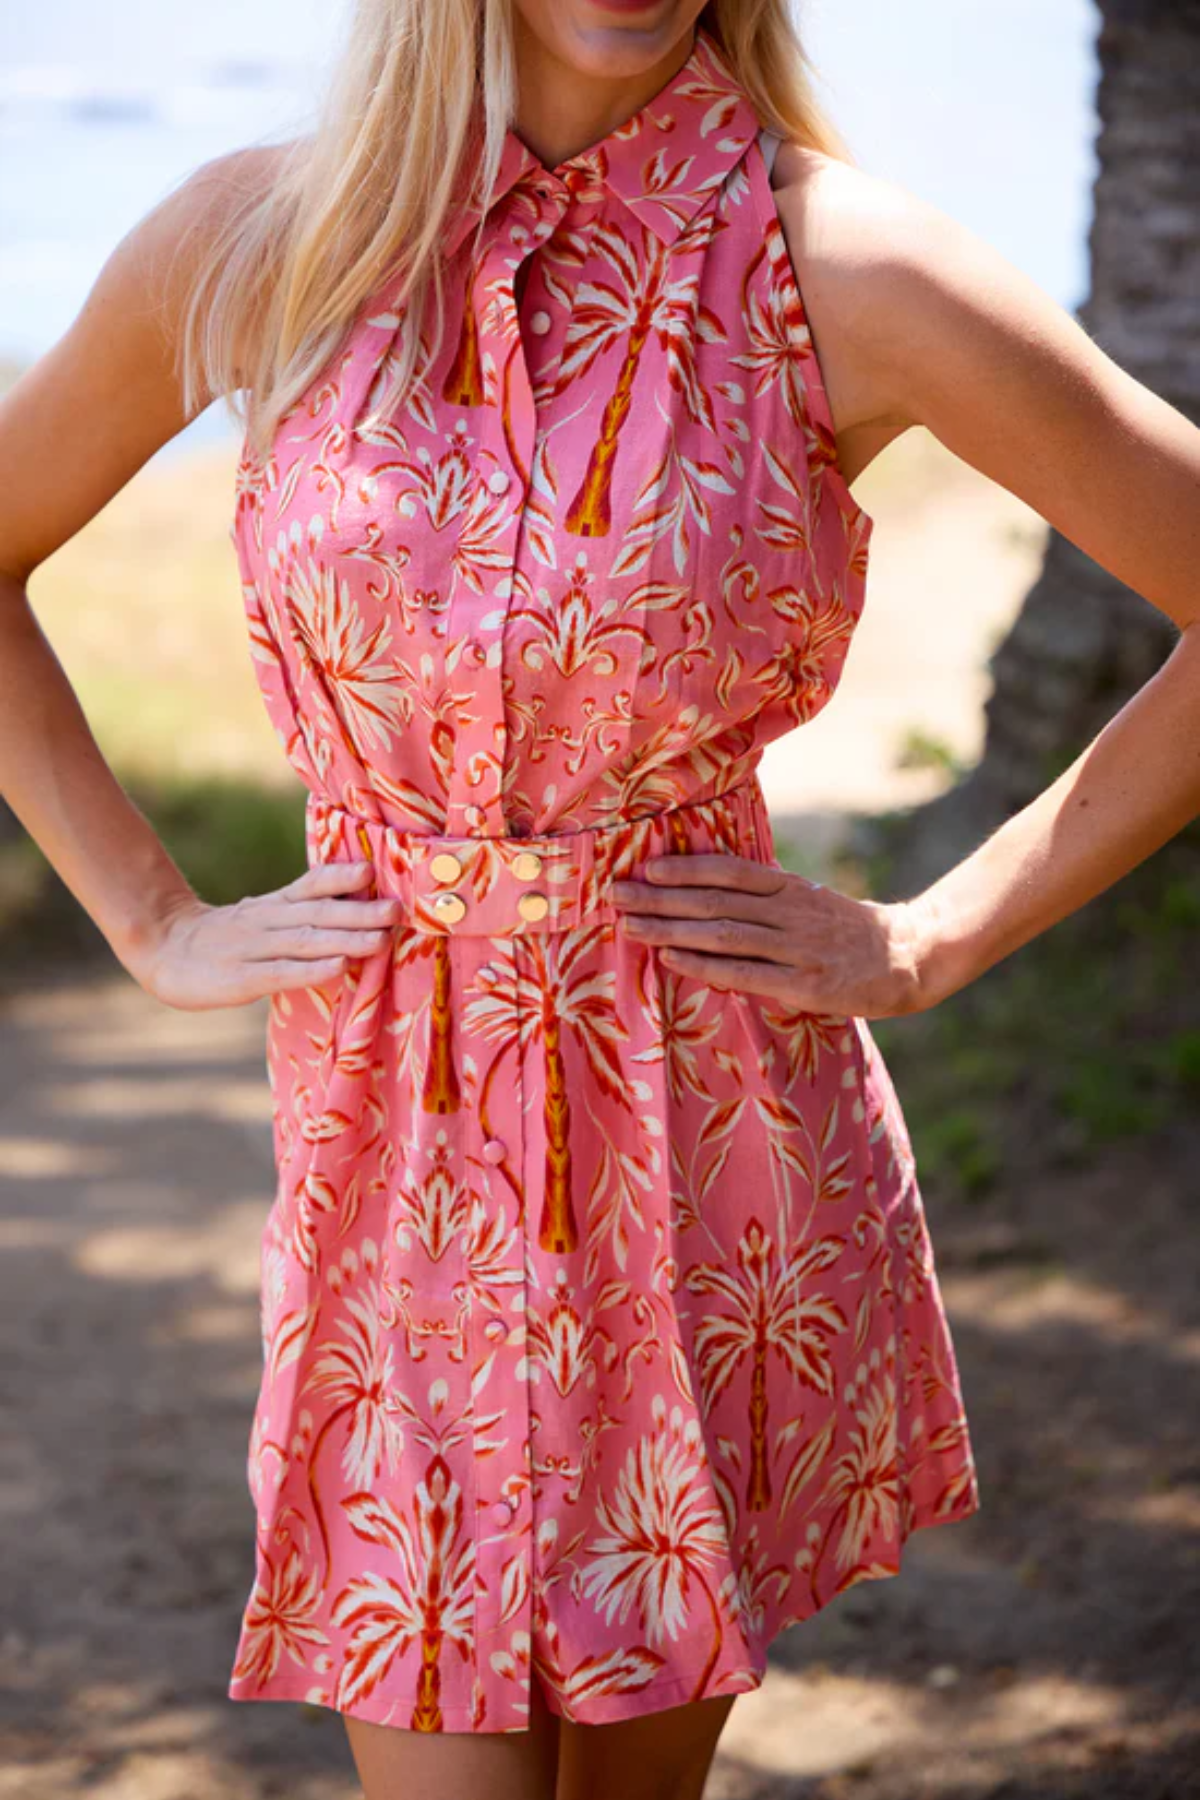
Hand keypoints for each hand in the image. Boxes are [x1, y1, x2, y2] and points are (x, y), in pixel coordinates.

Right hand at [126, 861, 403, 1011]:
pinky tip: (339, 967)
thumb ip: (299, 913)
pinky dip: (312, 969)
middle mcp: (267, 921)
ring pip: (306, 941)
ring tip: (381, 939)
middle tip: (398, 910)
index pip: (310, 885)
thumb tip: (351, 907)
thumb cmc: (222, 939)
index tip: (373, 869)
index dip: (340, 877)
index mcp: (273, 905)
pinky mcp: (241, 978)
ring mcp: (253, 949)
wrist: (159, 949)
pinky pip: (281, 972)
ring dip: (346, 939)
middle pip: (318, 913)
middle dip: (360, 911)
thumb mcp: (260, 916)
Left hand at [610, 853, 931, 1019]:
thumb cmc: (849, 930)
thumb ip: (768, 896)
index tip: (646, 868)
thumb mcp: (811, 900)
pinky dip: (704, 966)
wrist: (909, 957)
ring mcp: (795, 949)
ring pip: (723, 935)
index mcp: (790, 888)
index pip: (730, 873)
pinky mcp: (803, 984)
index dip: (686, 869)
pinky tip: (672, 960)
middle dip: (661, 899)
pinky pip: (745, 973)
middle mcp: (789, 912)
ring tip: (631, 926)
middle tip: (617, 895)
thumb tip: (713, 888)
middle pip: (714, 902)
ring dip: (671, 930)